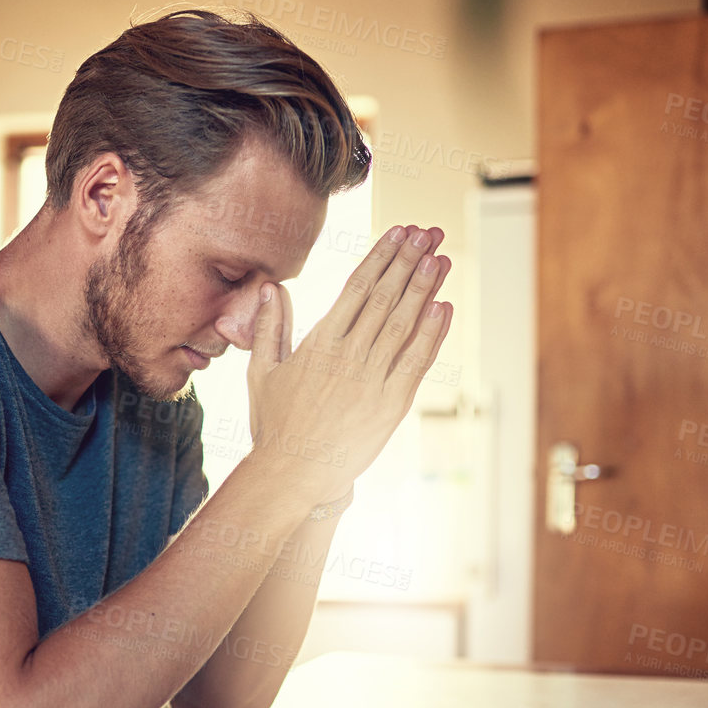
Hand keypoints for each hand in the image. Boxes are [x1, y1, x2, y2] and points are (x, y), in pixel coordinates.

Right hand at [243, 224, 451, 506]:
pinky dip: (432, 335)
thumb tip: (271, 286)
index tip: (398, 232)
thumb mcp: (262, 371)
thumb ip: (270, 326)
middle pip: (385, 297)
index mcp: (320, 342)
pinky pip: (416, 363)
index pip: (356, 287)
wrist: (294, 475)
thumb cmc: (275, 424)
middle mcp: (348, 356)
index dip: (380, 256)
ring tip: (441, 259)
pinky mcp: (390, 406)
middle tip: (428, 233)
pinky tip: (444, 307)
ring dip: (425, 288)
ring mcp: (371, 380)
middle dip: (409, 261)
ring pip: (403, 324)